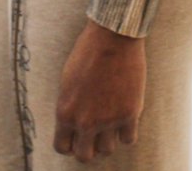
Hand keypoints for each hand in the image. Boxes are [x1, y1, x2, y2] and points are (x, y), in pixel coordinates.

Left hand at [53, 17, 145, 161]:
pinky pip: (128, 139)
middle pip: (85, 156)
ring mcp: (108, 120)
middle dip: (88, 148)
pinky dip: (126, 132)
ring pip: (107, 150)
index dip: (70, 144)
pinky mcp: (129, 114)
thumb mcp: (68, 80)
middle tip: (94, 135)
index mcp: (65, 112)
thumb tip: (73, 125)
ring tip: (110, 122)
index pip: (62, 147)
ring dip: (108, 139)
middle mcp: (85, 121)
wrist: (113, 36)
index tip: (76, 137)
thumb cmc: (88, 51)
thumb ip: (70, 106)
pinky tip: (125, 117)